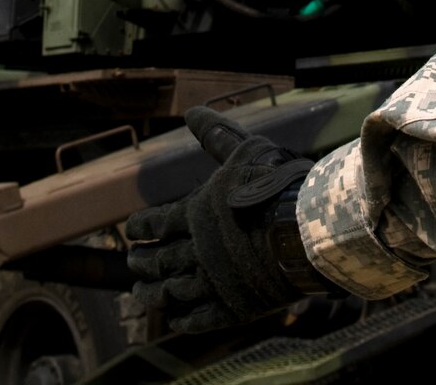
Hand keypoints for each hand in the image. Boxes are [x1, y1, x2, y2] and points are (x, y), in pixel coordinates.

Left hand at [124, 107, 321, 333]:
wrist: (305, 231)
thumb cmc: (276, 187)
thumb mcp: (245, 150)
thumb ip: (216, 136)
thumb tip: (192, 111)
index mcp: (194, 214)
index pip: (154, 224)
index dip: (139, 229)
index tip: (130, 233)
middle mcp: (196, 250)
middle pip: (158, 260)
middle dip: (142, 263)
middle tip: (133, 263)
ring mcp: (213, 282)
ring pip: (172, 292)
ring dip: (153, 294)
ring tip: (140, 296)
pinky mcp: (234, 307)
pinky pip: (200, 319)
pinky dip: (184, 321)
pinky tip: (174, 322)